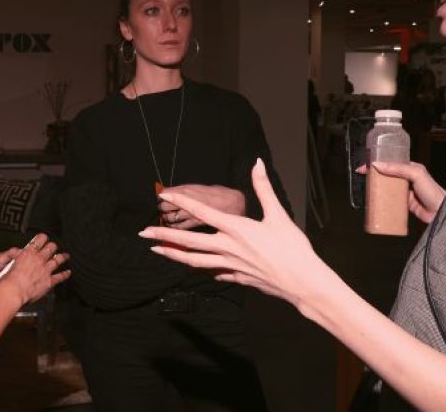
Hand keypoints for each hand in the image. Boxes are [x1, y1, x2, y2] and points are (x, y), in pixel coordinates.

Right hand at [0, 233, 70, 304]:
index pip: (39, 239)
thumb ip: (16, 258)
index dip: (43, 238)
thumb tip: (18, 256)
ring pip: (58, 260)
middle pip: (51, 248)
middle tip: (54, 247)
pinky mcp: (49, 281)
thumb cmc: (8, 280)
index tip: (44, 238)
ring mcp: (46, 270)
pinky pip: (60, 277)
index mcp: (28, 253)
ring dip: (62, 257)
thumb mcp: (9, 263)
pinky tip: (68, 273)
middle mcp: (39, 259)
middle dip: (53, 246)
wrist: (13, 292)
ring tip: (66, 256)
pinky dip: (65, 274)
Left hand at [140, 159, 334, 310]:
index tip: (164, 196)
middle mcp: (228, 248)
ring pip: (194, 261)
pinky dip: (200, 269)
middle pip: (188, 241)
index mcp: (237, 229)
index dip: (181, 201)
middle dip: (163, 235)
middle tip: (142, 233)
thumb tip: (257, 162)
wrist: (303, 282)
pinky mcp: (237, 278)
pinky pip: (213, 273)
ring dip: (173, 255)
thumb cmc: (293, 248)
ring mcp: (230, 266)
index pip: (202, 212)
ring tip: (156, 251)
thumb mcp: (278, 214)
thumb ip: (263, 188)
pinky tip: (193, 267)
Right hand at [357, 161, 445, 223]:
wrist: (441, 211)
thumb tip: (380, 164)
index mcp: (411, 168)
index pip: (390, 162)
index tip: (366, 166)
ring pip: (388, 187)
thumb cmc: (433, 191)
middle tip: (363, 175)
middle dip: (375, 174)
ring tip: (368, 187)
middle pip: (387, 174)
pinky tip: (377, 200)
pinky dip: (384, 200)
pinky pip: (391, 200)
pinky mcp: (405, 203)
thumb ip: (399, 168)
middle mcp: (407, 178)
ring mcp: (406, 191)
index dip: (377, 163)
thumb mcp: (416, 174)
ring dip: (378, 187)